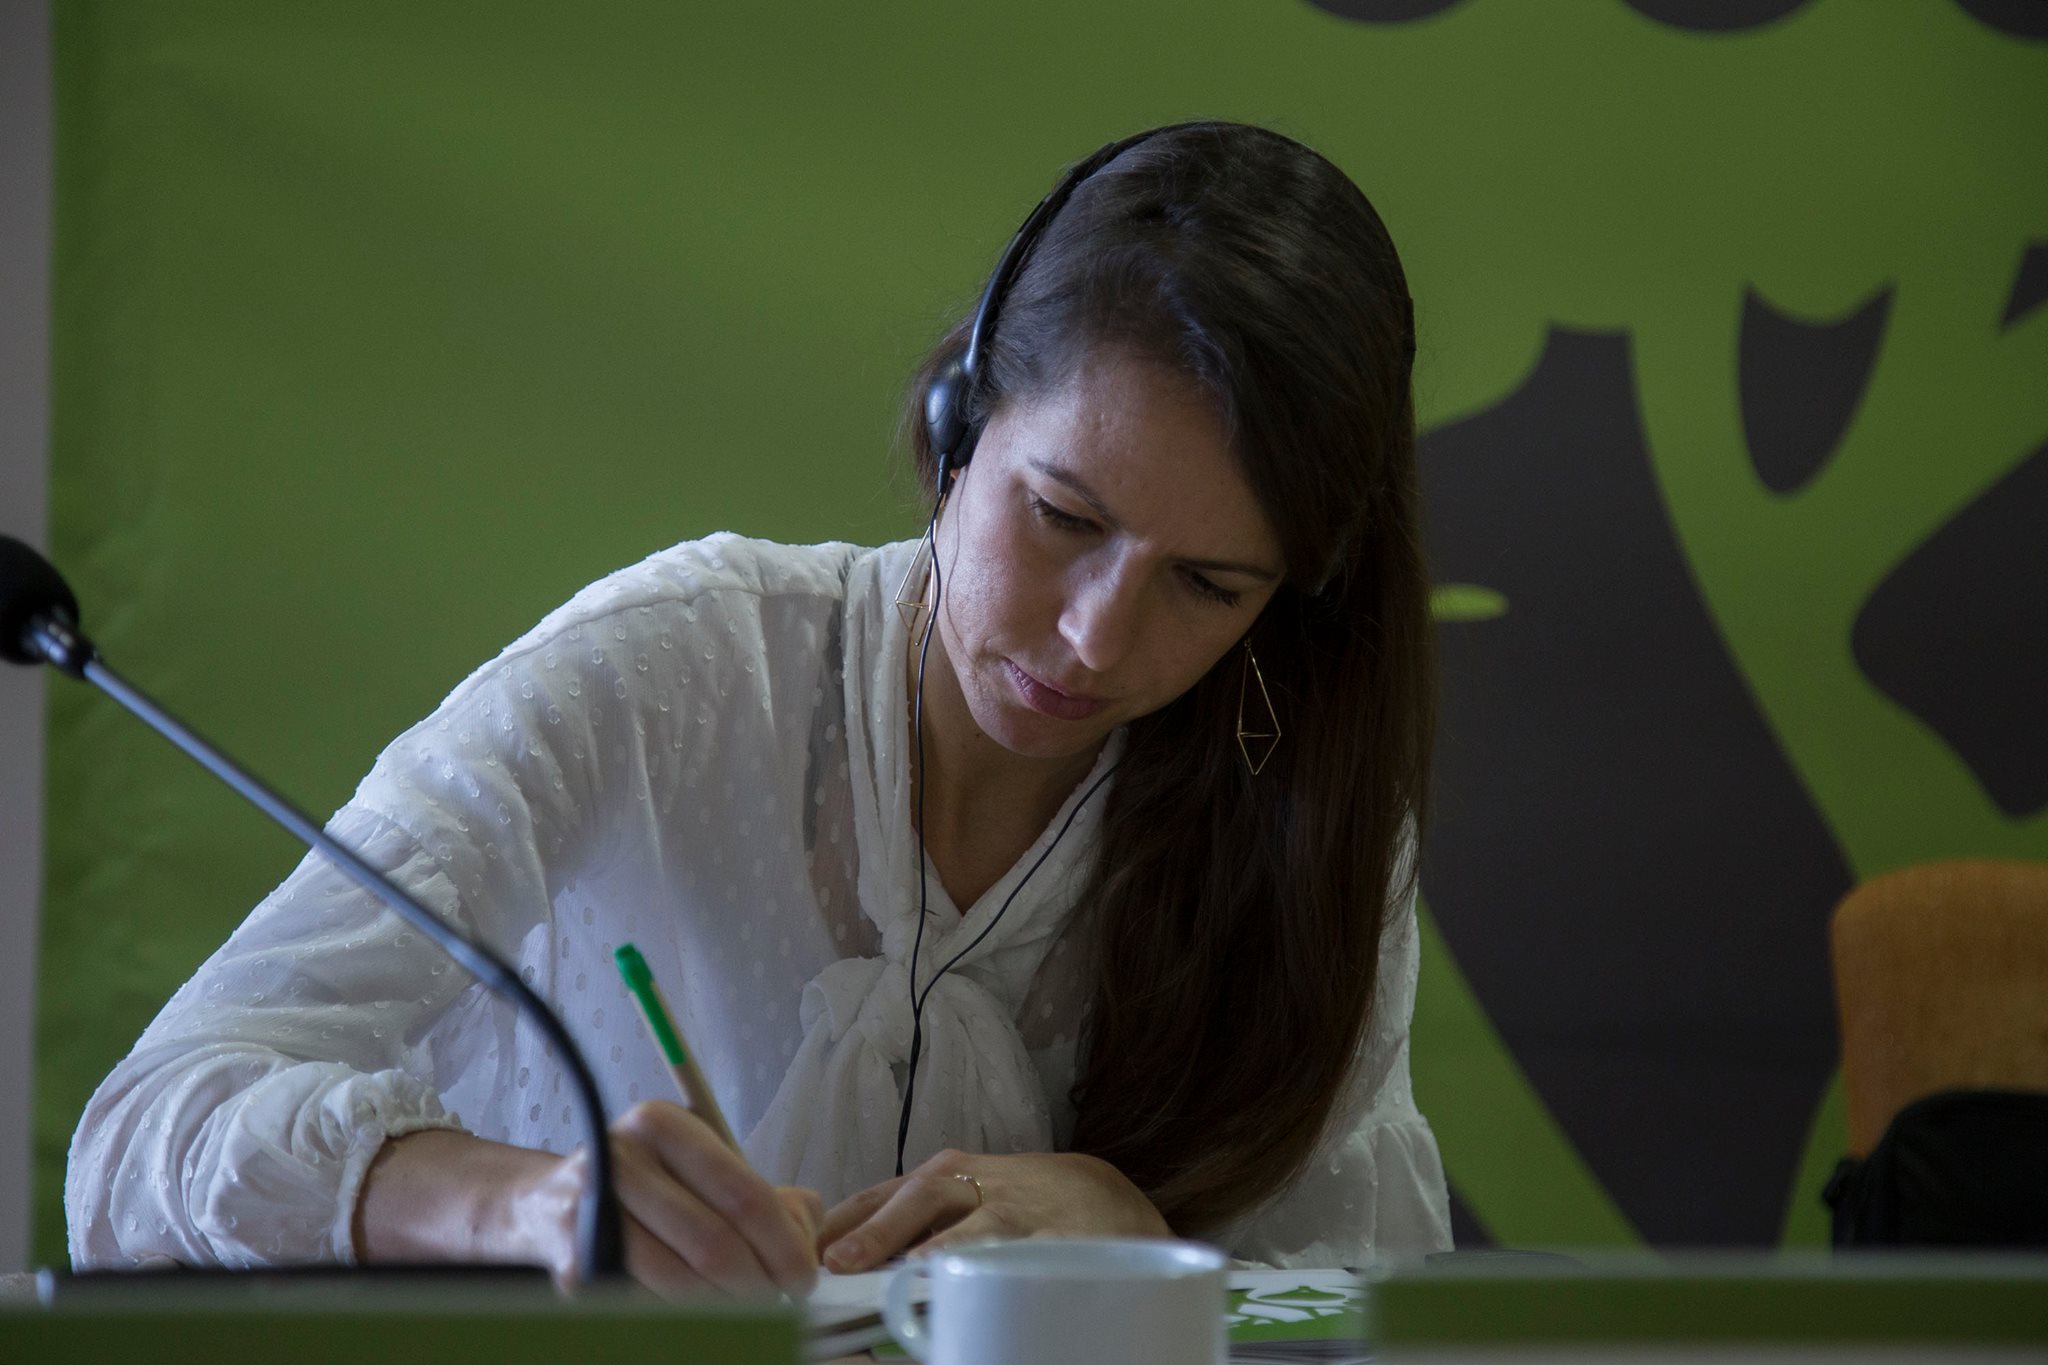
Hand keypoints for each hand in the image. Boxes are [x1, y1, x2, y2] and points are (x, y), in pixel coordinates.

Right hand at [502, 1101, 822, 1297]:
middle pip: (713, 1243)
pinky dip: (681, 1319)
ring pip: (678, 1281)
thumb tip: (806, 1236)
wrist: (548, 1204)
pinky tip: (699, 1317)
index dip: (783, 1245)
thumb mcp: (706, 1169)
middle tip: (778, 1305)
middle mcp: (621, 1159)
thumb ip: (768, 1196)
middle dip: (757, 1285)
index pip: (743, 1194)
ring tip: (744, 1313)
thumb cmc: (650, 1188)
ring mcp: (590, 1212)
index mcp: (664, 1125)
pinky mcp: (570, 1264)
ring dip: (723, 1309)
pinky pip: (645, 1305)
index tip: (804, 1279)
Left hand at [817, 1149, 1170, 1273]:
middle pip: (919, 1198)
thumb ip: (904, 1226)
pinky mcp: (1060, 1235)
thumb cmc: (1012, 1205)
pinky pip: (1033, 1250)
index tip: (796, 1255)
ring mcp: (1018, 1208)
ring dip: (943, 1245)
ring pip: (977, 1221)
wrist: (1101, 1197)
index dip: (836, 1225)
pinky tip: (989, 1277)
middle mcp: (973, 1185)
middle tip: (838, 1264)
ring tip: (910, 1270)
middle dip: (877, 1230)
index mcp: (938, 1179)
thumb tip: (835, 1266)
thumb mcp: (955, 1204)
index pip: (876, 1197)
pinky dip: (1009, 1261)